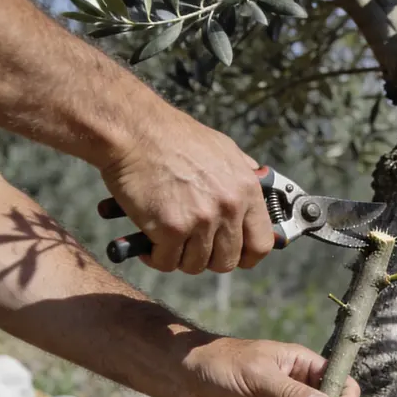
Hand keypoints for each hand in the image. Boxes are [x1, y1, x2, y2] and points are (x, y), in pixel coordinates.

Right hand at [100, 111, 274, 273]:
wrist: (135, 131)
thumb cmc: (173, 137)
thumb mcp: (223, 148)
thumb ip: (243, 172)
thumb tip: (257, 183)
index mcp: (246, 189)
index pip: (261, 244)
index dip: (246, 256)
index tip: (233, 255)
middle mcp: (229, 207)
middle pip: (226, 261)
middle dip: (206, 257)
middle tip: (189, 244)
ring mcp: (201, 220)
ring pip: (195, 265)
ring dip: (178, 256)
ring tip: (166, 237)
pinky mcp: (171, 229)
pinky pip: (166, 262)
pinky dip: (154, 256)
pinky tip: (148, 239)